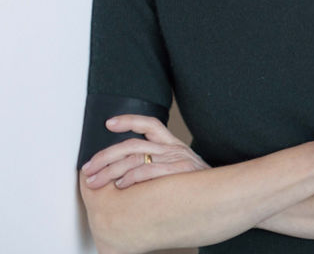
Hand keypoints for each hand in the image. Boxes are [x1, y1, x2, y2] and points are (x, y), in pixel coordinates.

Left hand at [80, 115, 209, 189]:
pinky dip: (131, 177)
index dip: (129, 120)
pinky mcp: (179, 171)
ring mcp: (176, 159)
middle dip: (105, 156)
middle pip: (133, 144)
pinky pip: (148, 171)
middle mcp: (173, 149)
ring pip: (135, 157)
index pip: (150, 124)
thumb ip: (158, 165)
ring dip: (110, 170)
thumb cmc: (196, 186)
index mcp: (173, 145)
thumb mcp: (180, 169)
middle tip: (89, 168)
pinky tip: (121, 185)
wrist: (224, 194)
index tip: (108, 123)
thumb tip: (124, 173)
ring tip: (96, 181)